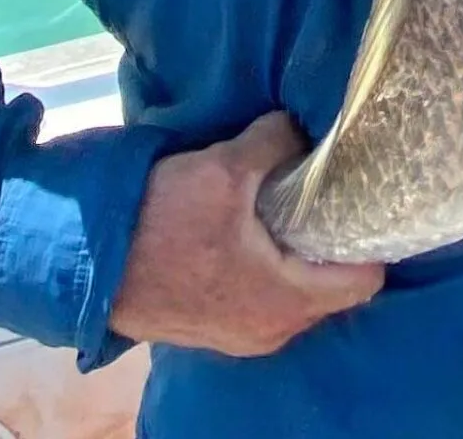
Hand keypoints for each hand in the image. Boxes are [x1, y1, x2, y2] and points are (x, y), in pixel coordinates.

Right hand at [110, 112, 383, 355]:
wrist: (91, 264)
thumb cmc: (164, 222)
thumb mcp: (224, 168)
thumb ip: (273, 142)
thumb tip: (299, 126)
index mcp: (286, 300)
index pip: (365, 280)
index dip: (371, 237)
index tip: (365, 198)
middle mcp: (272, 330)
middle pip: (331, 287)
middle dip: (332, 243)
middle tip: (328, 193)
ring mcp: (242, 335)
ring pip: (297, 294)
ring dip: (298, 256)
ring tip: (291, 205)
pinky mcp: (216, 328)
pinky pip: (265, 299)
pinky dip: (270, 269)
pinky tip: (253, 229)